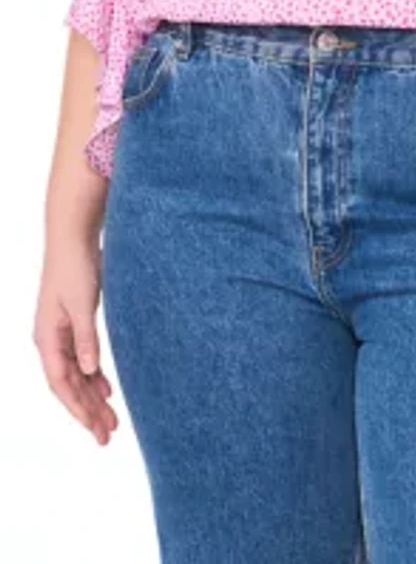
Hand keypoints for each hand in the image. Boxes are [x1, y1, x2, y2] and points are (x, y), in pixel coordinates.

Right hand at [32, 235, 118, 444]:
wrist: (73, 236)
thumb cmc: (75, 266)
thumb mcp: (83, 303)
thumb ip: (86, 338)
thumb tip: (90, 372)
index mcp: (47, 338)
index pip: (61, 384)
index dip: (78, 410)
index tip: (96, 429)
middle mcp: (51, 340)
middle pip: (70, 385)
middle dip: (88, 411)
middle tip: (109, 435)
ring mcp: (61, 332)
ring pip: (77, 374)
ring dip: (93, 396)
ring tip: (111, 420)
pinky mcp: (74, 323)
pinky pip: (82, 359)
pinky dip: (94, 376)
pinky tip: (107, 389)